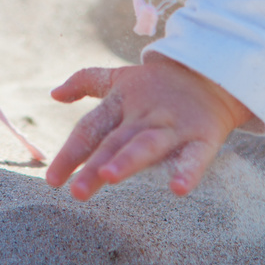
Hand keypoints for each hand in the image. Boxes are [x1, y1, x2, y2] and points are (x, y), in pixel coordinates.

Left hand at [46, 53, 249, 200]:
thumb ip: (85, 81)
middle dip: (95, 166)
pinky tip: (178, 189)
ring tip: (110, 177)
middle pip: (115, 141)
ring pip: (148, 144)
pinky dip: (188, 171)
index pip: (90, 128)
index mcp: (121, 102)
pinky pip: (195, 156)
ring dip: (129, 160)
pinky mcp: (202, 136)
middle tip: (76, 192)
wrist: (212, 72)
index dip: (71, 153)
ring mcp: (173, 125)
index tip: (53, 180)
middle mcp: (143, 114)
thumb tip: (54, 95)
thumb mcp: (120, 77)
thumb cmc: (157, 82)